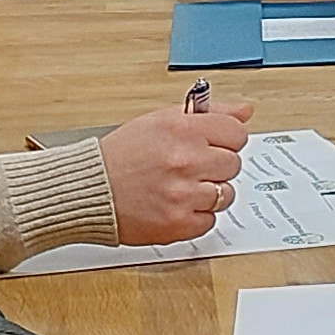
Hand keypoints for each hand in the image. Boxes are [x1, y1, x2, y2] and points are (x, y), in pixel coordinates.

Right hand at [99, 96, 252, 245]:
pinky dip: (195, 216)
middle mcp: (185, 161)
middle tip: (190, 167)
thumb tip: (245, 111)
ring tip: (180, 187)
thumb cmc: (121, 155)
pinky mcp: (179, 224)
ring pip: (225, 194)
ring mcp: (183, 194)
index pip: (237, 133)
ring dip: (207, 193)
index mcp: (182, 130)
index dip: (226, 140)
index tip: (213, 145)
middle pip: (234, 164)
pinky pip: (210, 221)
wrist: (89, 188)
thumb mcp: (161, 121)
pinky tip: (175, 205)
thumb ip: (209, 114)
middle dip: (215, 166)